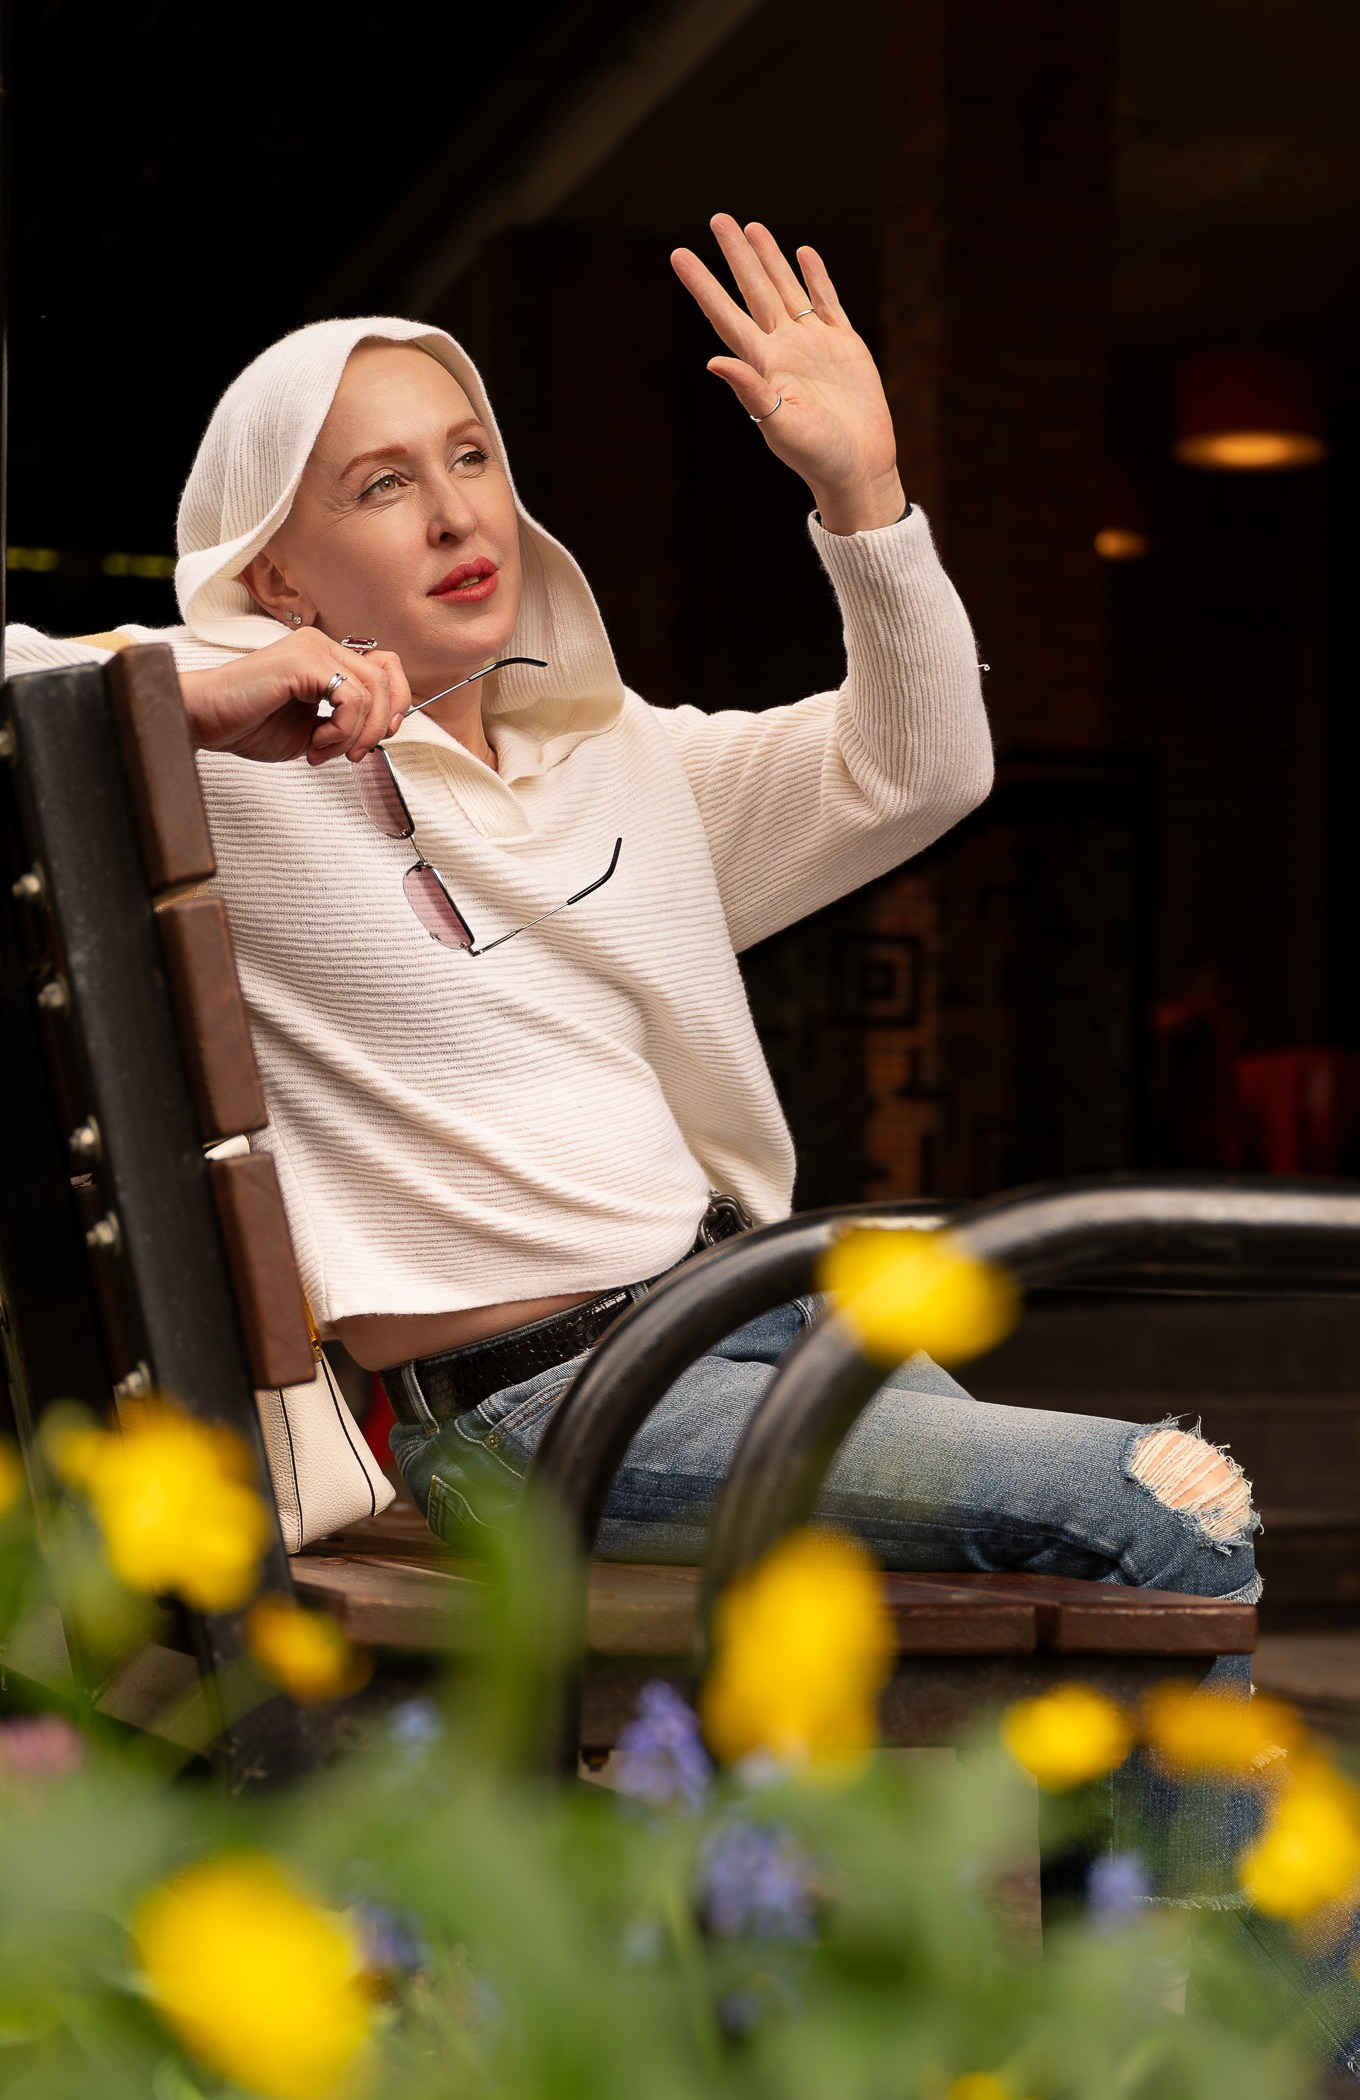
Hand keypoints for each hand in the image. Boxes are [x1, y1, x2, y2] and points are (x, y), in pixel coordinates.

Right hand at [179, 629, 411, 765]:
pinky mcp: (302, 662)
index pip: (384, 665)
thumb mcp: (312, 727)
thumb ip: (345, 722)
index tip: (382, 737)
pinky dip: (342, 730)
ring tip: (323, 751)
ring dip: (355, 735)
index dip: (395, 701)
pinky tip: (315, 743)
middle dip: (380, 724)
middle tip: (355, 753)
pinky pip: (350, 699)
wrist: (203, 719)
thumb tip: (381, 731)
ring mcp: (311, 649)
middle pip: (386, 675)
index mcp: (324, 655)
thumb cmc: (248, 724)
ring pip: (371, 691)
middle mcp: (320, 644)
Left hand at [670, 215, 904, 534]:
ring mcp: (814, 344)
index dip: (702, 285)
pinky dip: (816, 277)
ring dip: (769, 259)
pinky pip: (826, 302)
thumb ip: (751, 392)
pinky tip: (803, 253)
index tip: (679, 255)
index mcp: (763, 366)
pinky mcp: (845, 345)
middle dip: (736, 255)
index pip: (725, 315)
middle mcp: (784, 349)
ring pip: (786, 289)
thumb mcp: (782, 426)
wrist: (858, 469)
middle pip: (754, 291)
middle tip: (717, 218)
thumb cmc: (817, 456)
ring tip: (752, 227)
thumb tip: (714, 361)